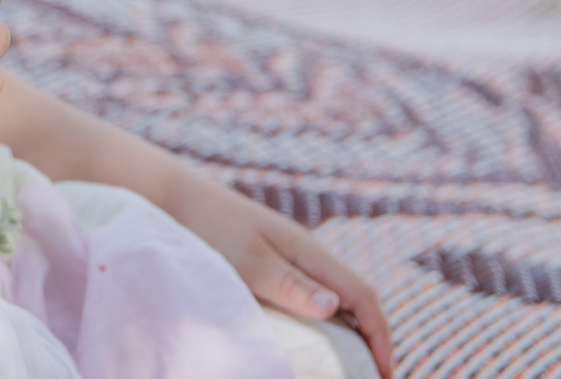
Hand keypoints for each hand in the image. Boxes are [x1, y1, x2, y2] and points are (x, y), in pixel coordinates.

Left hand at [164, 171, 395, 378]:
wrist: (175, 199)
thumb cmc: (210, 230)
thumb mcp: (249, 263)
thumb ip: (290, 285)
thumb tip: (335, 307)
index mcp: (310, 253)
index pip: (362, 296)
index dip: (380, 337)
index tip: (385, 375)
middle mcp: (307, 255)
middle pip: (356, 299)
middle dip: (372, 338)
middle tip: (374, 377)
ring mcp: (290, 259)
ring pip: (334, 298)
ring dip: (350, 332)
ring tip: (350, 368)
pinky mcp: (271, 264)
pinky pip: (309, 296)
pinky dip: (324, 323)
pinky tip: (313, 342)